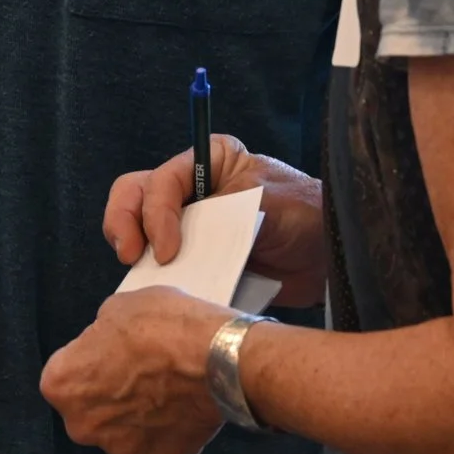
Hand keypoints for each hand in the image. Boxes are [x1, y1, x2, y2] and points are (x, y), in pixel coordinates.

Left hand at [40, 285, 234, 453]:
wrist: (218, 359)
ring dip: (136, 413)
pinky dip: (164, 429)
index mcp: (63, 384)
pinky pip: (153, 442)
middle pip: (89, 408)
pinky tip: (180, 406)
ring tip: (165, 388)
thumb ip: (100, 335)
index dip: (90, 360)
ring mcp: (120, 448)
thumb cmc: (163, 327)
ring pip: (121, 428)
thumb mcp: (118, 307)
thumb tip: (105, 344)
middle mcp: (82, 425)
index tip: (112, 351)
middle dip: (108, 393)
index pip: (65, 373)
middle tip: (139, 371)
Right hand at [101, 133, 326, 306]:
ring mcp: (188, 225)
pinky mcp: (193, 258)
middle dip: (124, 222)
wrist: (329, 258)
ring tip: (139, 274)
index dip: (156, 213)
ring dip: (133, 249)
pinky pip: (160, 265)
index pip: (161, 180)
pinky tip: (158, 292)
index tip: (167, 249)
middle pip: (135, 196)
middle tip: (130, 255)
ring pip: (137, 229)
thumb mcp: (263, 203)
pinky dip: (153, 277)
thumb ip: (219, 213)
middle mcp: (191, 188)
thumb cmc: (305, 215)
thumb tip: (179, 241)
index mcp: (206, 161)